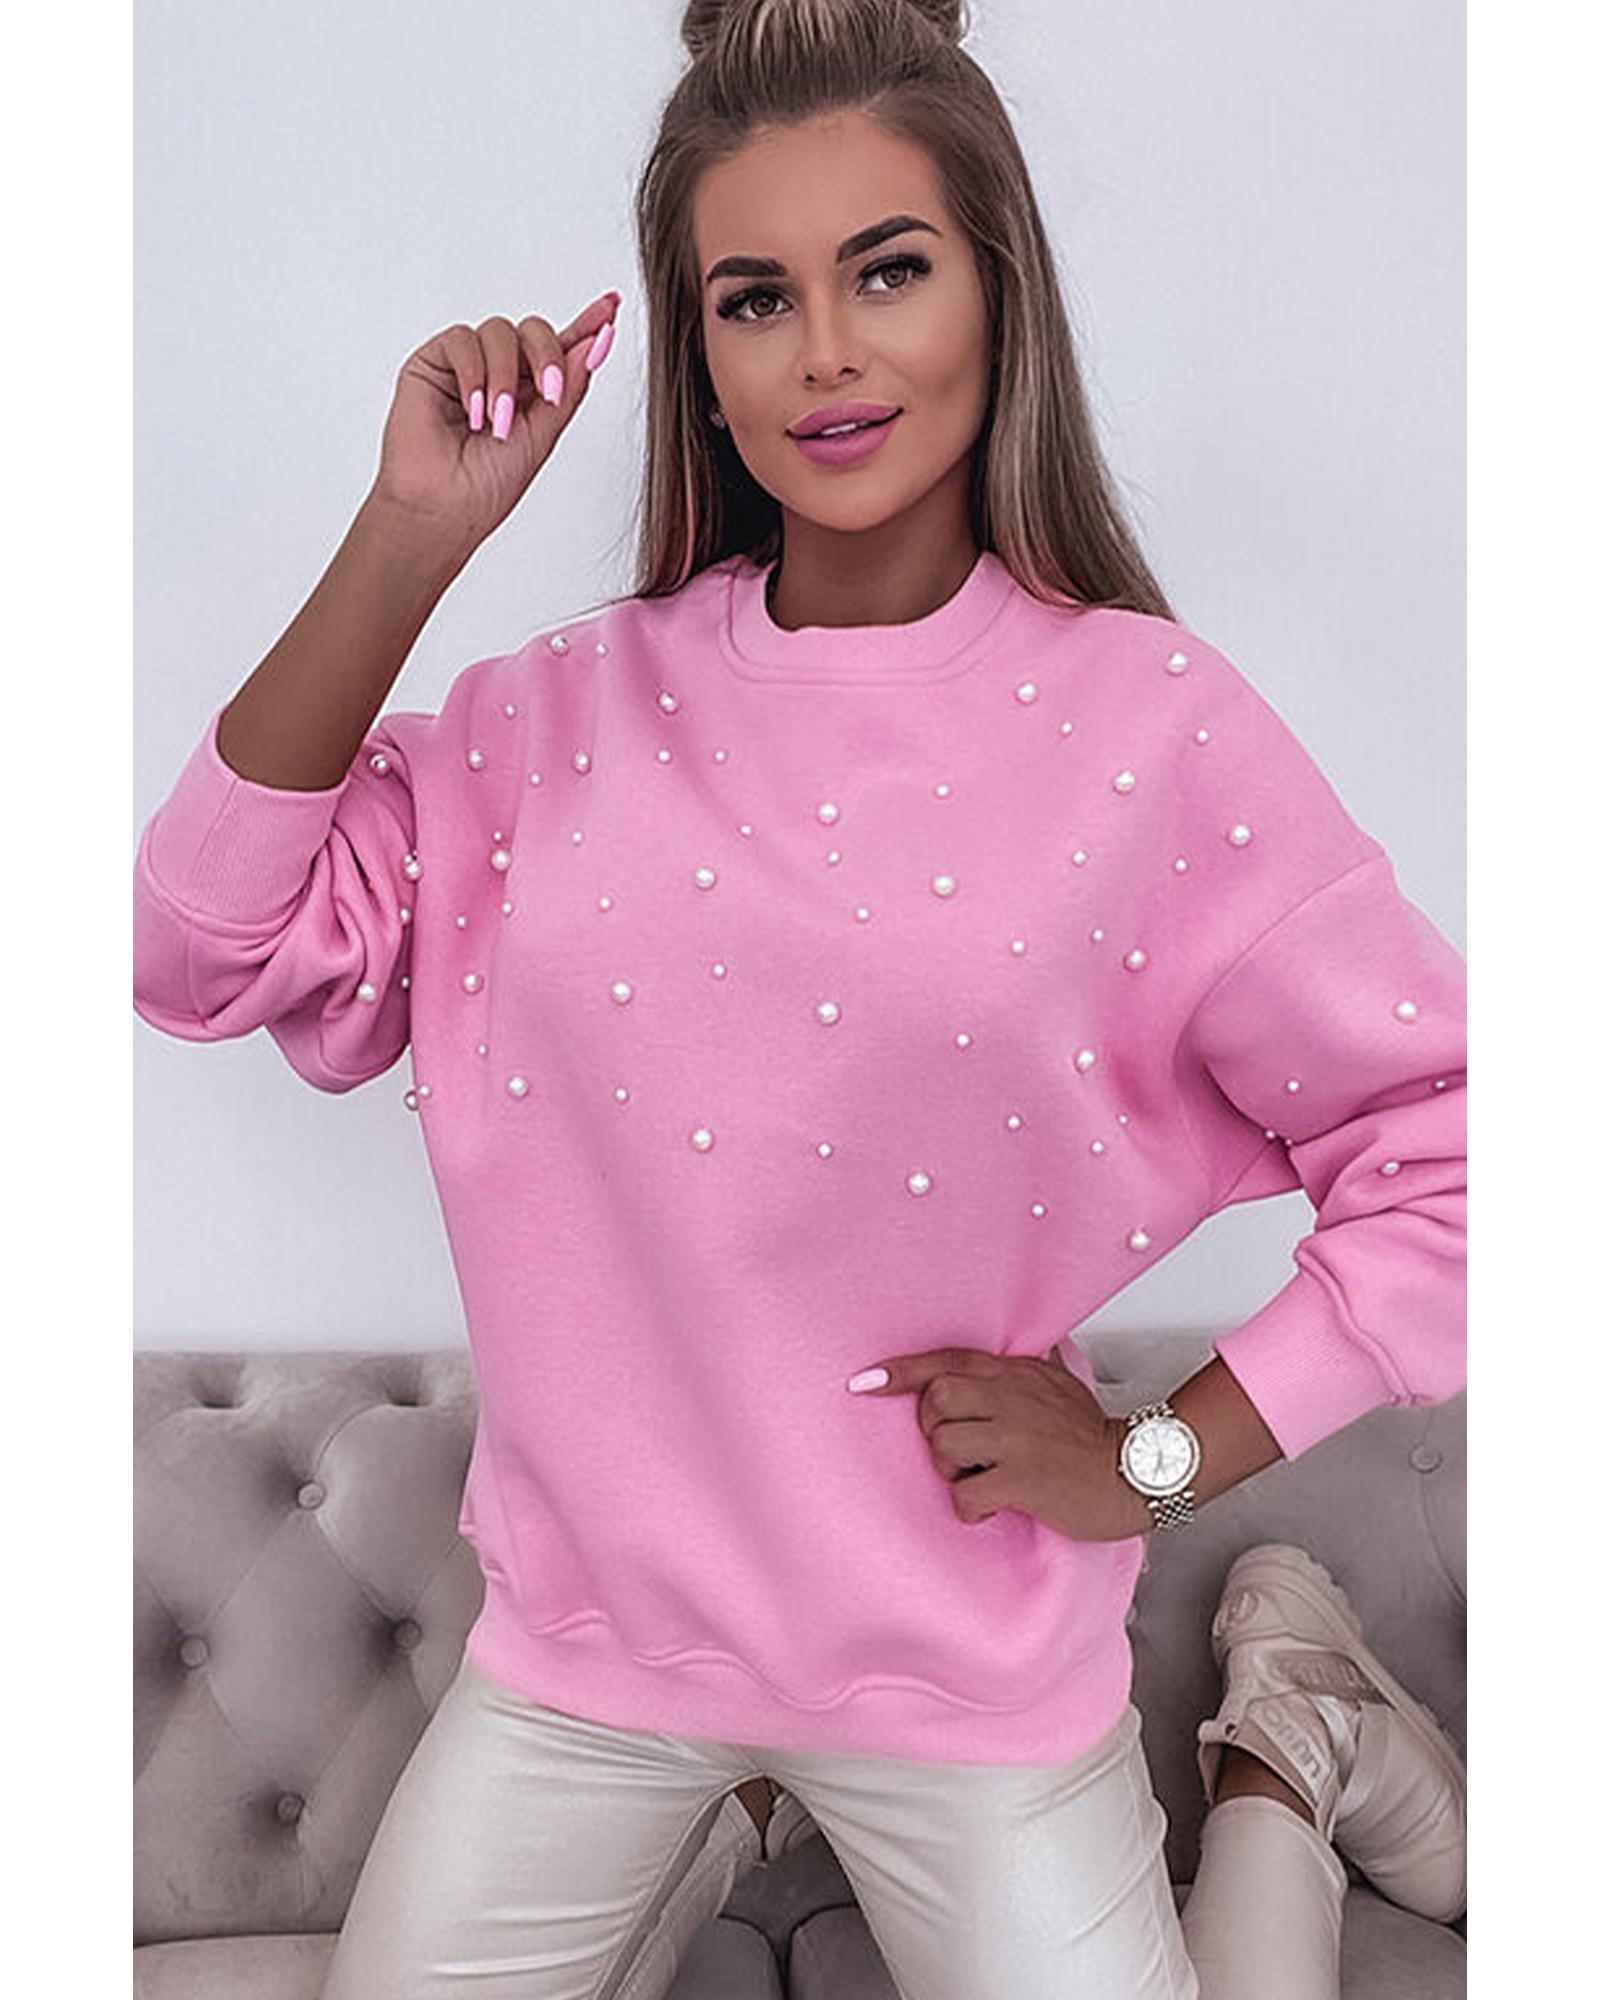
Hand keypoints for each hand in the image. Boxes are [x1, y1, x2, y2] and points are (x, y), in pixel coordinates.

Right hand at [368, 293, 620, 556]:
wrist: (444, 508)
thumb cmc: (486, 487)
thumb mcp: (544, 435)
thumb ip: (569, 388)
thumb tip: (596, 342)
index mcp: (531, 391)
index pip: (561, 347)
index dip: (586, 324)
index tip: (612, 306)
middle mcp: (501, 373)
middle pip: (534, 330)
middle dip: (548, 355)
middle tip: (550, 393)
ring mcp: (467, 365)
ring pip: (500, 331)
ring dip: (506, 377)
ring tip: (496, 422)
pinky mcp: (434, 362)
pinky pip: (462, 339)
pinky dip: (473, 373)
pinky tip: (472, 411)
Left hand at [850, 1342, 1150, 1541]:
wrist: (1134, 1472)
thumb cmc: (1092, 1435)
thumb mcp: (1060, 1384)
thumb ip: (1031, 1366)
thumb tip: (1029, 1345)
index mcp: (1014, 1374)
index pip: (946, 1362)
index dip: (900, 1372)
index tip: (864, 1382)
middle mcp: (1011, 1397)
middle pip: (934, 1403)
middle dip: (936, 1431)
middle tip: (962, 1453)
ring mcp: (1015, 1437)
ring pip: (943, 1446)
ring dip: (953, 1472)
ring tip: (982, 1480)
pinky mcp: (1022, 1478)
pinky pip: (964, 1493)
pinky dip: (970, 1507)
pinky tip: (992, 1506)